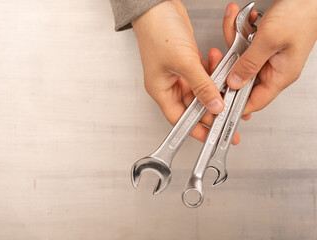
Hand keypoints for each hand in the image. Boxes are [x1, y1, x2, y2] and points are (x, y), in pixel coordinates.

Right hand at [132, 0, 240, 143]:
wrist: (158, 6)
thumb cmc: (158, 31)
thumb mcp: (183, 62)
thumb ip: (201, 85)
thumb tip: (214, 104)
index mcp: (160, 90)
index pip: (180, 118)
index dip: (197, 129)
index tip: (213, 136)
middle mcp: (169, 85)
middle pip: (193, 106)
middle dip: (212, 109)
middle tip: (229, 115)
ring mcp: (178, 73)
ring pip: (201, 90)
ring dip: (215, 88)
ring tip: (228, 88)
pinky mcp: (187, 62)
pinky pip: (203, 74)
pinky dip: (213, 72)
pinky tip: (219, 66)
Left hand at [225, 1, 316, 119]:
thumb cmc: (300, 13)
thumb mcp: (269, 40)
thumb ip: (250, 64)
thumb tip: (234, 83)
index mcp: (281, 75)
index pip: (255, 101)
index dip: (235, 103)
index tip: (218, 99)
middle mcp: (274, 68)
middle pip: (242, 77)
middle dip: (228, 62)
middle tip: (218, 54)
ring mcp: (268, 56)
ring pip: (240, 57)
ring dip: (234, 38)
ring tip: (237, 22)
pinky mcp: (263, 43)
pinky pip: (245, 43)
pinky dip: (241, 30)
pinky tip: (245, 18)